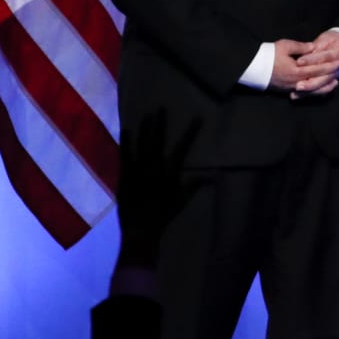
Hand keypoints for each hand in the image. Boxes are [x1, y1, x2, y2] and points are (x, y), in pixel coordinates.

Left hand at [115, 110, 194, 271]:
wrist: (141, 229)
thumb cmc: (164, 215)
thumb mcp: (182, 200)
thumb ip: (194, 185)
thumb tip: (212, 176)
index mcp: (170, 173)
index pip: (182, 148)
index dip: (190, 133)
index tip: (197, 118)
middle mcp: (154, 168)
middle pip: (157, 142)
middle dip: (160, 124)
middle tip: (161, 108)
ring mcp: (138, 171)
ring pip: (141, 146)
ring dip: (144, 129)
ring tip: (146, 114)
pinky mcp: (125, 175)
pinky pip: (125, 155)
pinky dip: (126, 143)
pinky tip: (127, 130)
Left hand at [282, 30, 338, 96]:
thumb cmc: (336, 41)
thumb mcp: (328, 39)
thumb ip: (317, 46)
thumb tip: (306, 51)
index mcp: (337, 54)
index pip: (323, 58)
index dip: (311, 60)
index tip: (299, 61)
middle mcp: (337, 68)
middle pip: (324, 77)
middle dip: (310, 83)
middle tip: (297, 85)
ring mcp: (334, 76)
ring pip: (322, 86)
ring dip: (309, 90)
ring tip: (297, 92)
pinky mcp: (329, 81)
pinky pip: (321, 90)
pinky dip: (310, 93)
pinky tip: (298, 96)